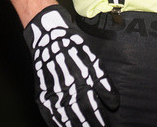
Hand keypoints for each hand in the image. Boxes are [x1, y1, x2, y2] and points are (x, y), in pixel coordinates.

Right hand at [23, 5, 118, 125]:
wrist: (49, 38)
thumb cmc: (75, 49)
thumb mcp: (94, 62)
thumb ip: (104, 84)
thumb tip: (114, 104)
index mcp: (80, 82)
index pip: (91, 108)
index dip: (98, 120)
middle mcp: (66, 90)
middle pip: (78, 115)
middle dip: (87, 126)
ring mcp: (53, 93)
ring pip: (64, 117)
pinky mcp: (42, 93)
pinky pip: (48, 113)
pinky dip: (54, 123)